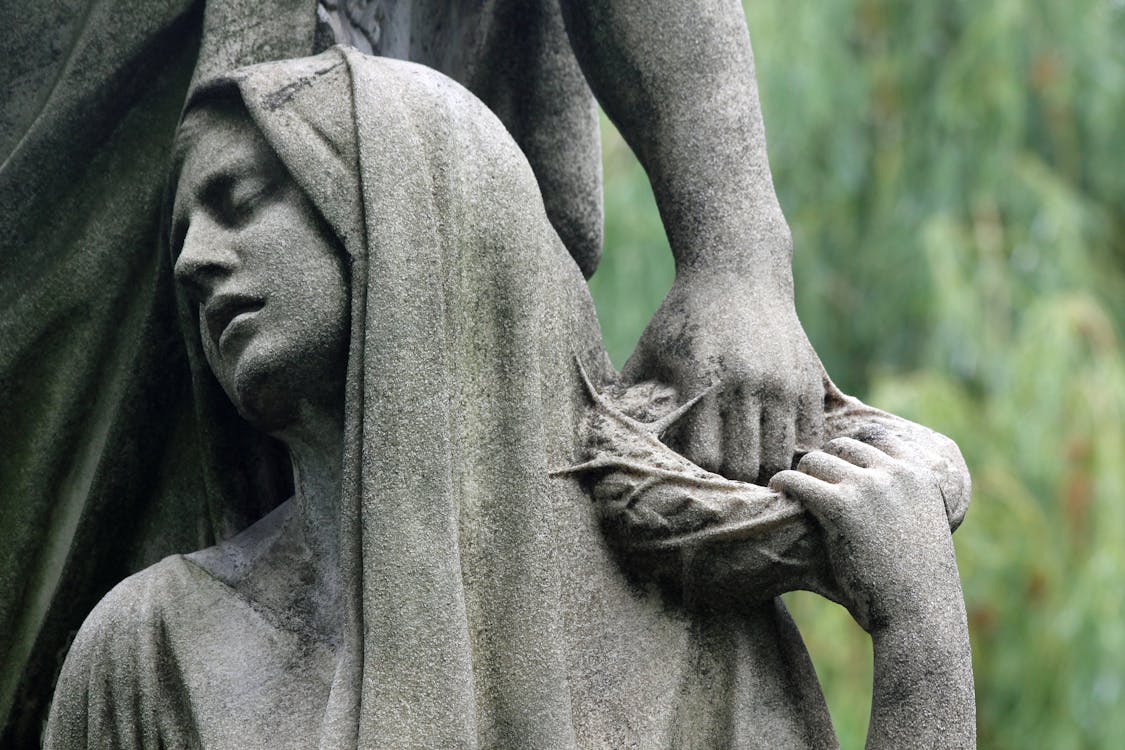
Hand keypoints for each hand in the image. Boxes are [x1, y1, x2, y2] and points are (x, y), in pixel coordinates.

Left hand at [622, 272, 825, 484]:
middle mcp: (746, 384)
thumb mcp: (649, 351)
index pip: (705, 457)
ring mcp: (782, 383)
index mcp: (702, 380)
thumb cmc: (683, 317)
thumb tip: (600, 439)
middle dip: (730, 481)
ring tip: (746, 471)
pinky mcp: (809, 381)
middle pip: (744, 465)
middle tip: (718, 484)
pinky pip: (808, 439)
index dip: (697, 474)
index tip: (689, 476)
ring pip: (779, 457)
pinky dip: (792, 452)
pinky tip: (772, 447)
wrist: (737, 271)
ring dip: (763, 470)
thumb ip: (628, 397)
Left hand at [769, 436, 963, 632]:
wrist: (919, 614)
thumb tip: (873, 486)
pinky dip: (782, 484)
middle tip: (808, 483)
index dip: (850, 449)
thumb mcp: (922, 526)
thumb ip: (903, 498)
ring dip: (801, 475)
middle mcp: (895, 473)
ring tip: (791, 491)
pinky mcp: (840, 506)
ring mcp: (867, 487)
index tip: (834, 464)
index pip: (876, 436)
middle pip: (842, 447)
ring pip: (816, 460)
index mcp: (919, 473)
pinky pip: (797, 480)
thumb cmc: (917, 581)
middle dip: (823, 463)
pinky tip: (776, 494)